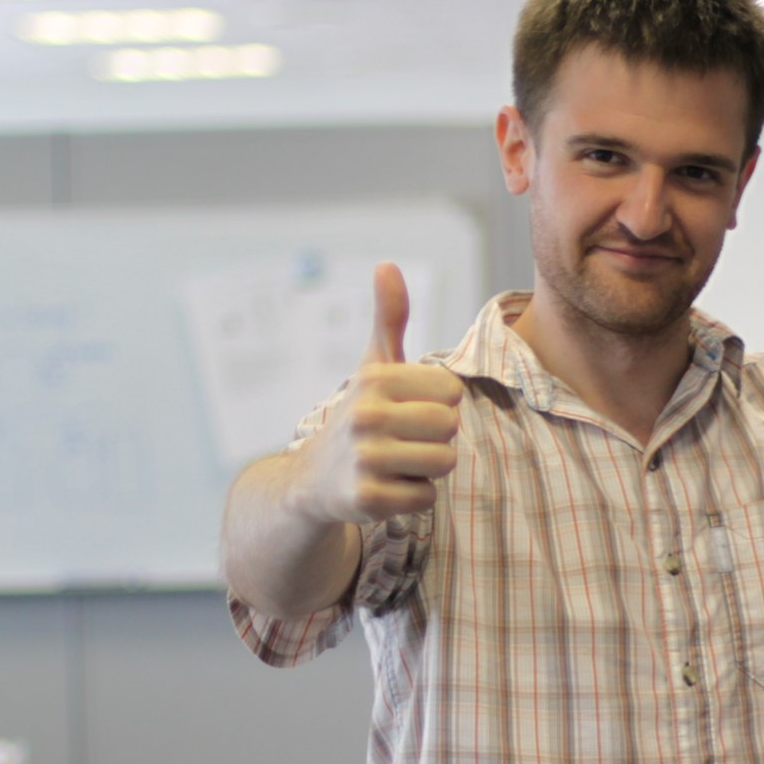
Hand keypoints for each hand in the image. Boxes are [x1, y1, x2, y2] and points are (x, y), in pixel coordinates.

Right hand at [295, 263, 464, 524]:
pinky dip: (414, 496)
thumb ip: (389, 318)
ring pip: (444, 462)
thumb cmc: (360, 416)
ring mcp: (364, 459)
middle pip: (451, 426)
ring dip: (427, 468)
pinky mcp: (367, 499)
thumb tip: (387, 264)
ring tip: (395, 462)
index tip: (407, 410)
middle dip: (435, 437)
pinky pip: (427, 497)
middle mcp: (366, 415)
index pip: (452, 392)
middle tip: (403, 440)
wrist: (311, 481)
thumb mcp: (373, 365)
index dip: (437, 404)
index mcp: (375, 378)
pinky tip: (386, 486)